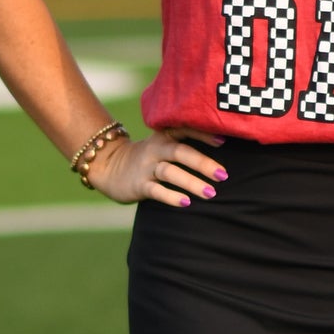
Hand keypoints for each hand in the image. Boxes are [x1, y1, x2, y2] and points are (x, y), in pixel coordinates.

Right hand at [85, 127, 226, 208]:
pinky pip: (155, 190)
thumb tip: (225, 146)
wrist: (109, 167)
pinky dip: (171, 196)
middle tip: (223, 175)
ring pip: (169, 172)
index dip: (203, 134)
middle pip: (180, 152)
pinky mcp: (138, 185)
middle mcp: (155, 149)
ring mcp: (146, 167)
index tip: (223, 141)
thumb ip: (185, 143)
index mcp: (164, 136)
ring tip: (211, 193)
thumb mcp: (163, 145)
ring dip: (191, 182)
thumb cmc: (148, 158)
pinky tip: (186, 203)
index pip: (184, 129)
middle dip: (202, 163)